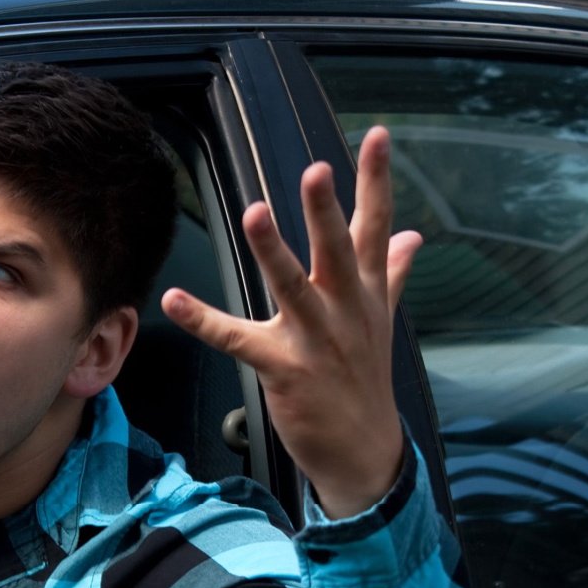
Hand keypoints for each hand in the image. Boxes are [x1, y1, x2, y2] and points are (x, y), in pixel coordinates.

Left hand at [162, 126, 419, 517]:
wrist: (365, 452)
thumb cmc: (364, 380)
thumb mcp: (382, 323)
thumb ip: (392, 275)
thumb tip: (413, 236)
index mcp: (367, 293)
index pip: (375, 227)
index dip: (375, 180)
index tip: (376, 135)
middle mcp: (346, 310)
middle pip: (338, 251)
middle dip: (327, 210)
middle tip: (317, 169)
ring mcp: (316, 341)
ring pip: (293, 287)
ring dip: (273, 250)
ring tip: (255, 213)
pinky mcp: (284, 370)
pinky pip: (237, 340)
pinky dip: (204, 321)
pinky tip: (174, 301)